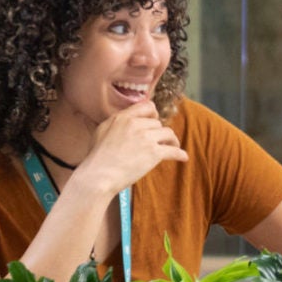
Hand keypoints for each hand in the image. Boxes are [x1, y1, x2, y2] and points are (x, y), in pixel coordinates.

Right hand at [72, 102, 188, 196]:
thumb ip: (117, 123)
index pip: (147, 107)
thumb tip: (126, 121)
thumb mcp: (102, 131)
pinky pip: (174, 151)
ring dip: (172, 141)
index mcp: (123, 118)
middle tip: (160, 142)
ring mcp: (146, 138)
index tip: (156, 121)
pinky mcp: (154, 153)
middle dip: (159, 132)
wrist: (99, 174)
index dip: (154, 114)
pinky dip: (181, 154)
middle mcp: (135, 124)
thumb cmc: (98, 157)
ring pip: (168, 133)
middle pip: (158, 123)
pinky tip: (183, 158)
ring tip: (173, 147)